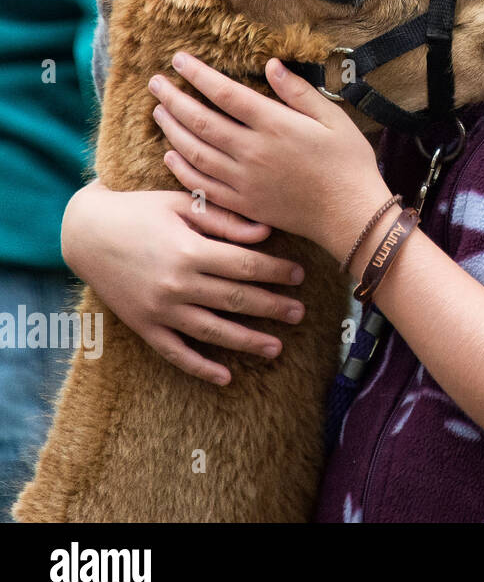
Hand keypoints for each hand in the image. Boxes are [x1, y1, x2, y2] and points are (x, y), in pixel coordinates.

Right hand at [62, 179, 307, 385]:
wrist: (86, 233)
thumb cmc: (141, 211)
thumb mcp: (182, 204)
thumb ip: (225, 220)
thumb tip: (266, 232)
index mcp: (189, 250)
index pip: (246, 266)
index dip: (276, 272)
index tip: (299, 275)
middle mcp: (176, 285)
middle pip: (237, 300)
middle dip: (273, 308)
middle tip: (300, 313)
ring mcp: (159, 309)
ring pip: (213, 331)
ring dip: (247, 342)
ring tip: (277, 348)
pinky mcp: (144, 326)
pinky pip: (175, 353)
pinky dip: (200, 367)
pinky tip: (226, 377)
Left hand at [149, 51, 391, 256]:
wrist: (350, 214)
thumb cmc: (348, 164)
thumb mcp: (334, 119)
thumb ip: (299, 92)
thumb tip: (271, 65)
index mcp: (274, 125)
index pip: (225, 93)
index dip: (198, 75)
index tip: (179, 59)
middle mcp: (252, 151)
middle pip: (200, 121)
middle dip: (173, 99)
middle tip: (155, 83)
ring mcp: (243, 180)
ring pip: (194, 151)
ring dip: (171, 129)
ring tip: (159, 111)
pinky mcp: (243, 204)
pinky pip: (201, 185)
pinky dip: (181, 169)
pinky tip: (170, 155)